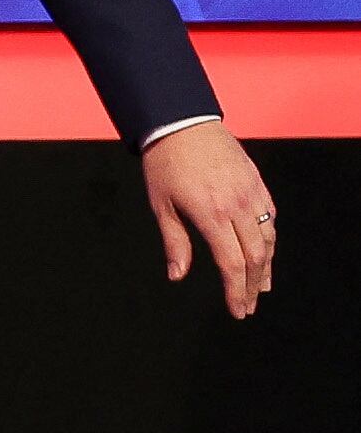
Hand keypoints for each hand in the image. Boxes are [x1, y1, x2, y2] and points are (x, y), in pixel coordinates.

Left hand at [142, 122, 274, 317]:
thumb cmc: (164, 163)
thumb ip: (174, 242)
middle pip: (256, 257)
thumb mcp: (161, 204)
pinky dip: (269, 238)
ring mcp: (251, 192)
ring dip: (266, 266)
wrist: (180, 121)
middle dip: (252, 286)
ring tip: (259, 286)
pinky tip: (264, 250)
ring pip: (268, 238)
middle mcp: (237, 206)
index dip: (236, 292)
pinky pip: (270, 216)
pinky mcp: (257, 181)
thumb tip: (177, 276)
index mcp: (211, 215)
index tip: (237, 310)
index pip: (232, 264)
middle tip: (249, 305)